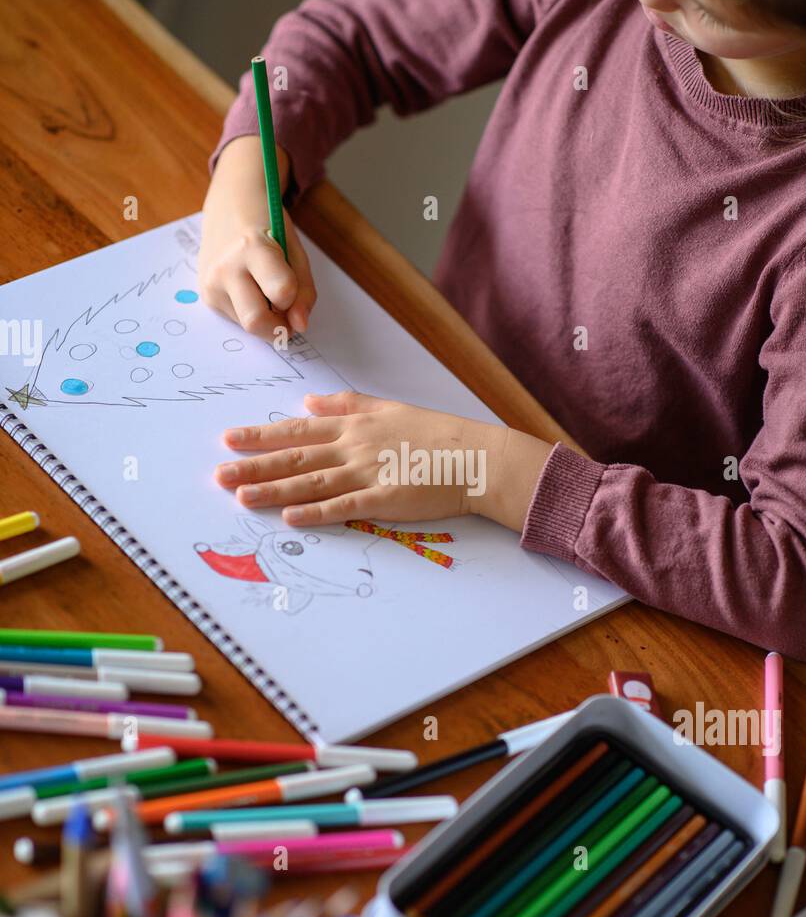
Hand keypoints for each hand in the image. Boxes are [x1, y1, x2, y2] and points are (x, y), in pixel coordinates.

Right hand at [199, 135, 316, 339]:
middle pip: (256, 322)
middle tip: (287, 313)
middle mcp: (225, 268)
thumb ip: (304, 290)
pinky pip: (237, 319)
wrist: (229, 208)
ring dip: (265, 318)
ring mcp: (211, 284)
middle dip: (278, 327)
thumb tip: (300, 326)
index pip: (282, 292)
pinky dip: (251, 312)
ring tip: (265, 289)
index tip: (293, 289)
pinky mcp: (206, 295)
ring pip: (247, 325)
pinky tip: (250, 289)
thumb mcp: (295, 251)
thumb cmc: (268, 227)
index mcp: (251, 248)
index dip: (294, 298)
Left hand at [214, 391, 552, 531]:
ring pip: (311, 481)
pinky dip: (316, 512)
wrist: (476, 457)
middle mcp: (354, 447)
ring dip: (274, 490)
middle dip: (255, 465)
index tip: (230, 438)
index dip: (262, 436)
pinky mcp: (385, 499)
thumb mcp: (389, 408)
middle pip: (296, 457)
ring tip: (240, 496)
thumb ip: (347, 404)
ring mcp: (368, 473)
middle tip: (219, 474)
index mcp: (355, 426)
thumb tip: (309, 400)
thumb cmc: (437, 434)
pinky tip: (290, 517)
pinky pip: (345, 507)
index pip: (299, 430)